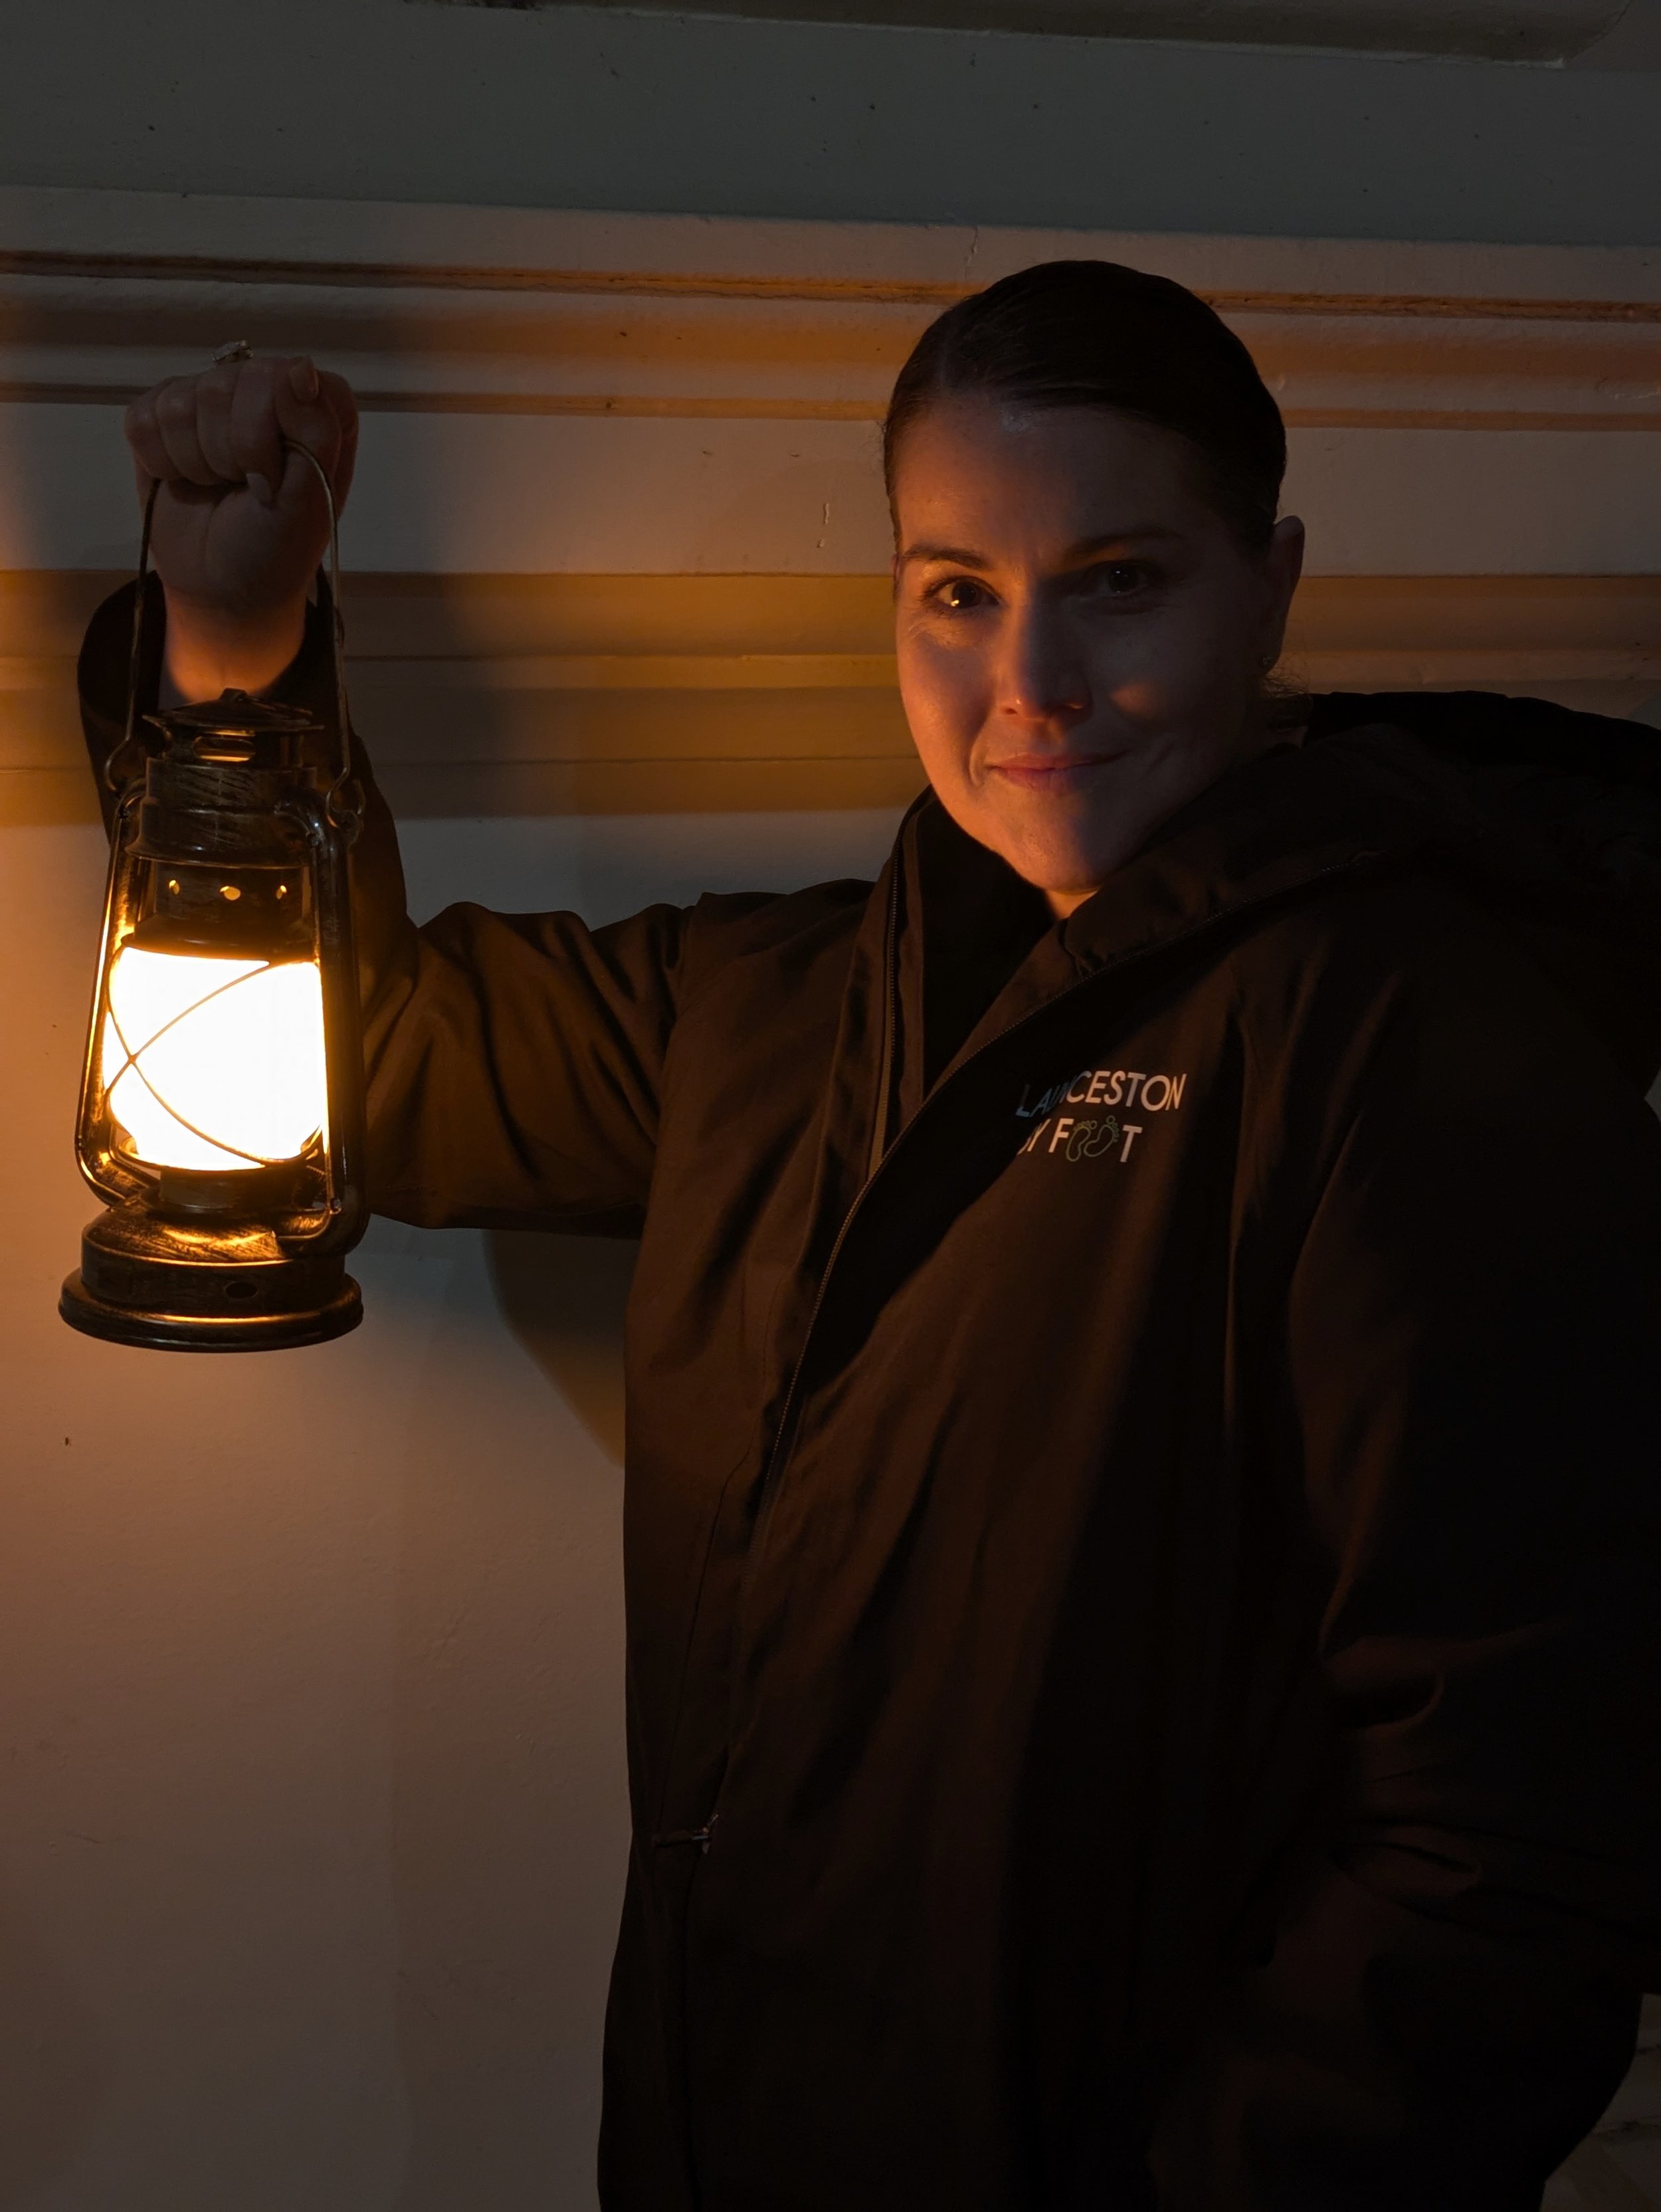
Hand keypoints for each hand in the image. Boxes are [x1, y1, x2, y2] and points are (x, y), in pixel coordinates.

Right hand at [124, 355, 358, 698]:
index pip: (284, 377)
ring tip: (218, 488)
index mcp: (317, 405)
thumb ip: (316, 433)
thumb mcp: (310, 501)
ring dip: (196, 462)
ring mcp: (210, 396)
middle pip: (225, 384)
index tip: (272, 483)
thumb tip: (300, 367)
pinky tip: (184, 480)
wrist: (222, 586)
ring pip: (181, 400)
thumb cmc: (276, 548)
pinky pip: (143, 418)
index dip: (267, 435)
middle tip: (245, 490)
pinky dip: (160, 462)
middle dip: (230, 454)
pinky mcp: (162, 414)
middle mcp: (265, 387)